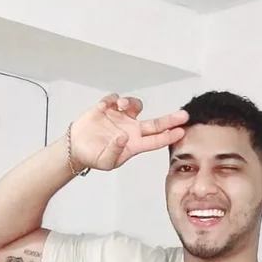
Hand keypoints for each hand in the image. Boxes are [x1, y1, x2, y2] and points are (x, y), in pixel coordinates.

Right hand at [70, 94, 187, 171]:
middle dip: (170, 119)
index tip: (181, 132)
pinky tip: (102, 107)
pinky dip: (110, 100)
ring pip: (135, 105)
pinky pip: (114, 99)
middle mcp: (131, 129)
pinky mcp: (109, 108)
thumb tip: (122, 137)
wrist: (77, 148)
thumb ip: (114, 152)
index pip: (155, 140)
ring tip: (120, 105)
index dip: (169, 136)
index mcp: (134, 144)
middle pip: (155, 123)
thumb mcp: (105, 162)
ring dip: (130, 102)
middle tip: (183, 115)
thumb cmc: (94, 157)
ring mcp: (121, 118)